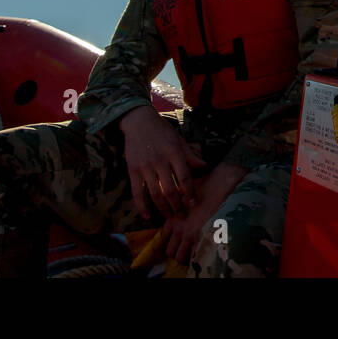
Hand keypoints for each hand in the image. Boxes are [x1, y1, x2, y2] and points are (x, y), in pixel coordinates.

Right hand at [119, 106, 206, 220]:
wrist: (139, 121)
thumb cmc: (162, 131)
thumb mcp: (179, 140)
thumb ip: (190, 155)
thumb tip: (205, 167)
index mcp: (174, 152)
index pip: (184, 178)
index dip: (190, 193)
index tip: (194, 204)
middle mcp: (160, 160)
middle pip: (170, 189)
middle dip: (178, 206)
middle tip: (183, 216)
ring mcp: (145, 166)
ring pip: (155, 194)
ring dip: (163, 209)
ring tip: (170, 217)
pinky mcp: (133, 170)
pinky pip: (137, 192)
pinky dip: (142, 206)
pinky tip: (148, 217)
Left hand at [163, 162, 247, 266]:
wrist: (220, 185)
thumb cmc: (206, 185)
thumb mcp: (187, 191)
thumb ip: (180, 201)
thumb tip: (180, 204)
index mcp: (173, 217)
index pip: (164, 237)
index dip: (170, 240)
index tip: (178, 240)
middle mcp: (178, 228)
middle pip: (169, 251)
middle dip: (176, 252)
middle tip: (185, 250)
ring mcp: (189, 235)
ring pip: (178, 257)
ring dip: (184, 257)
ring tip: (193, 254)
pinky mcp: (202, 238)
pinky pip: (193, 258)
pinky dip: (195, 259)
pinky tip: (202, 254)